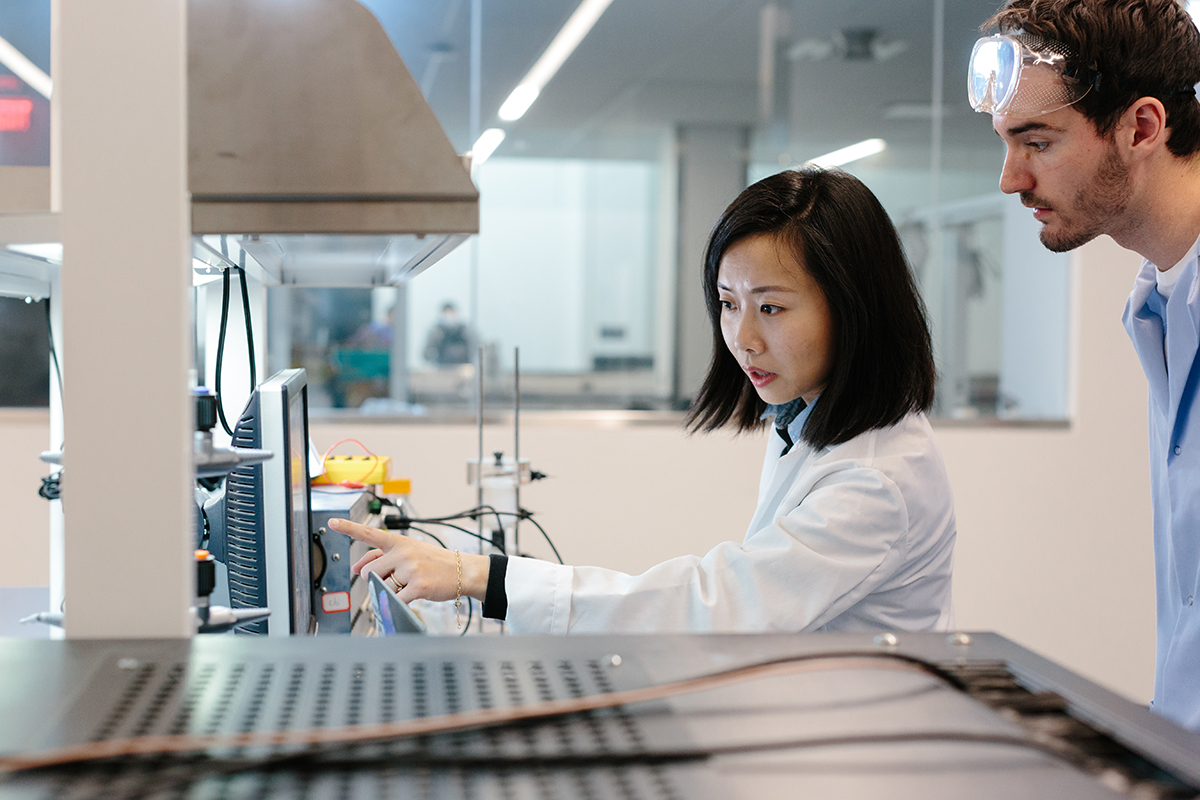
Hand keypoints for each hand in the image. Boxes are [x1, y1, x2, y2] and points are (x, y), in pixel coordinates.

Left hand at [328, 518, 489, 603]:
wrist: (461, 571)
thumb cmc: (433, 562)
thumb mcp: (409, 552)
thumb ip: (381, 557)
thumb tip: (357, 568)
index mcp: (398, 542)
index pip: (369, 533)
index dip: (348, 528)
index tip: (332, 522)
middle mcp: (403, 552)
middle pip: (369, 572)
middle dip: (375, 581)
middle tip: (392, 581)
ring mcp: (411, 569)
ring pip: (382, 587)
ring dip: (389, 593)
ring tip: (407, 586)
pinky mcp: (418, 585)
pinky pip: (396, 600)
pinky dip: (397, 604)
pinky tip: (408, 600)